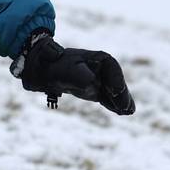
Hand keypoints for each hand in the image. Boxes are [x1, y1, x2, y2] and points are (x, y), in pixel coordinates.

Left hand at [11, 30, 135, 114]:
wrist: (41, 70)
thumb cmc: (54, 67)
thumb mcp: (65, 70)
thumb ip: (78, 75)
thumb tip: (90, 83)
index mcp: (97, 58)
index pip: (112, 67)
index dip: (116, 79)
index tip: (116, 91)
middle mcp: (100, 68)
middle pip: (116, 80)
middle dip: (122, 94)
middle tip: (126, 107)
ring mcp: (98, 79)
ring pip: (113, 91)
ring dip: (121, 101)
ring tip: (128, 111)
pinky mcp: (93, 90)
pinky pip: (107, 97)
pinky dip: (114, 104)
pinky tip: (122, 112)